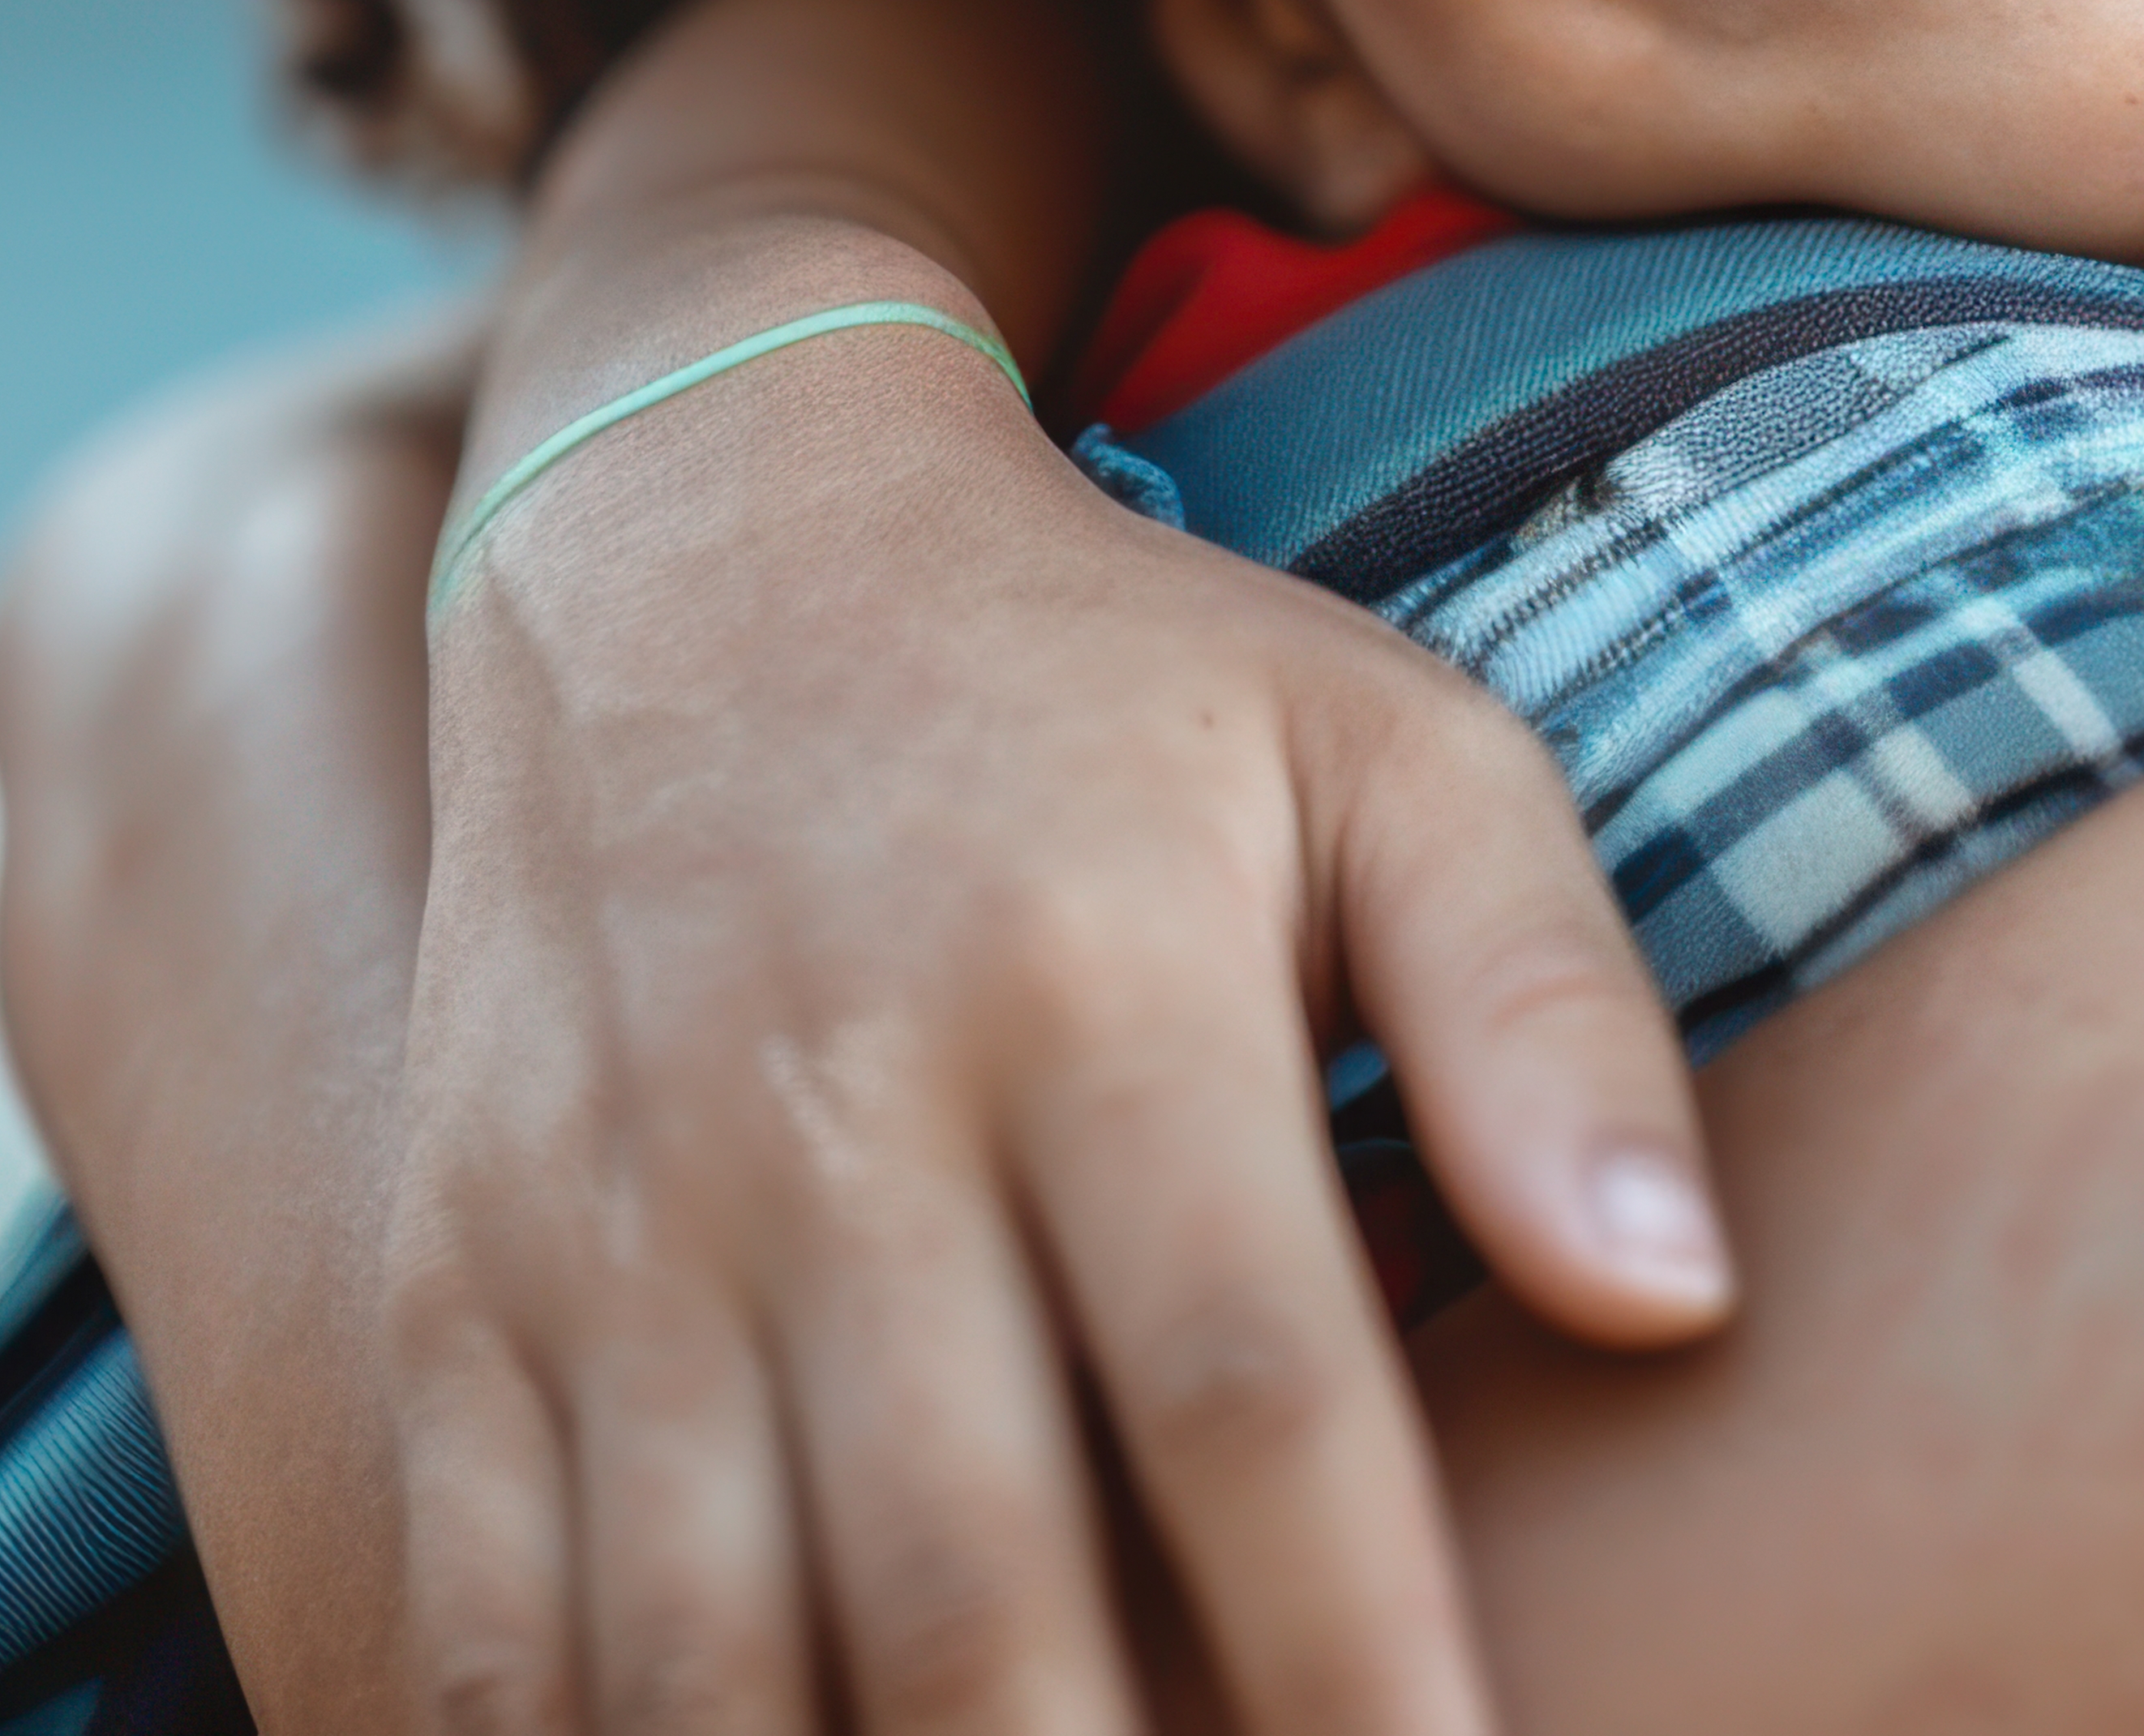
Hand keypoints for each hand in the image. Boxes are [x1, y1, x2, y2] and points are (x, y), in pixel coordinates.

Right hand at [383, 302, 1728, 1735]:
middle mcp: (830, 1125)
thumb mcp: (1391, 750)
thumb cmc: (1117, 676)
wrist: (688, 521)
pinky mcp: (461, 1289)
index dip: (1351, 1652)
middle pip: (966, 1579)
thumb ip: (1550, 1011)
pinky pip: (498, 1613)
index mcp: (1095, 993)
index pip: (1245, 1393)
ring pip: (708, 1649)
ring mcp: (613, 1228)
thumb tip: (1682, 1299)